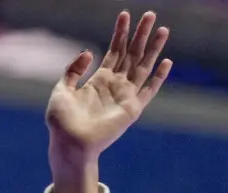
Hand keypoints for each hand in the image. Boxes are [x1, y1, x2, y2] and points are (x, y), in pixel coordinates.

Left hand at [46, 11, 171, 192]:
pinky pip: (149, 91)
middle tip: (150, 14)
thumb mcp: (61, 90)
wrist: (69, 144)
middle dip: (140, 34)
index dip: (120, 33)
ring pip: (143, 66)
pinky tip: (166, 61)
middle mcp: (115, 85)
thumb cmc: (62, 122)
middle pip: (132, 54)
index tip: (125, 15)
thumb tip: (88, 52)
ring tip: (162, 29)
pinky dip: (158, 77)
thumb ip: (73, 70)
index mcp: (99, 80)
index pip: (114, 51)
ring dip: (153, 48)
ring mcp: (125, 96)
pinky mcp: (132, 109)